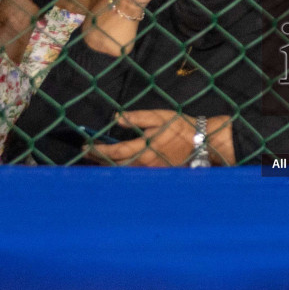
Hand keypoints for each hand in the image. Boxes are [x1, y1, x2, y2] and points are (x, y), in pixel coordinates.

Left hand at [86, 110, 212, 166]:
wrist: (203, 142)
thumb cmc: (181, 127)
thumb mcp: (159, 116)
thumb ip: (137, 117)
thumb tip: (117, 118)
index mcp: (144, 149)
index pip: (114, 152)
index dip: (98, 150)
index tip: (86, 146)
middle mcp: (145, 164)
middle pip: (115, 166)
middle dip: (99, 160)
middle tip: (85, 154)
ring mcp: (151, 171)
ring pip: (124, 171)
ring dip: (109, 166)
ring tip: (97, 160)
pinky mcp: (158, 174)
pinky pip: (135, 174)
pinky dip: (122, 169)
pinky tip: (118, 165)